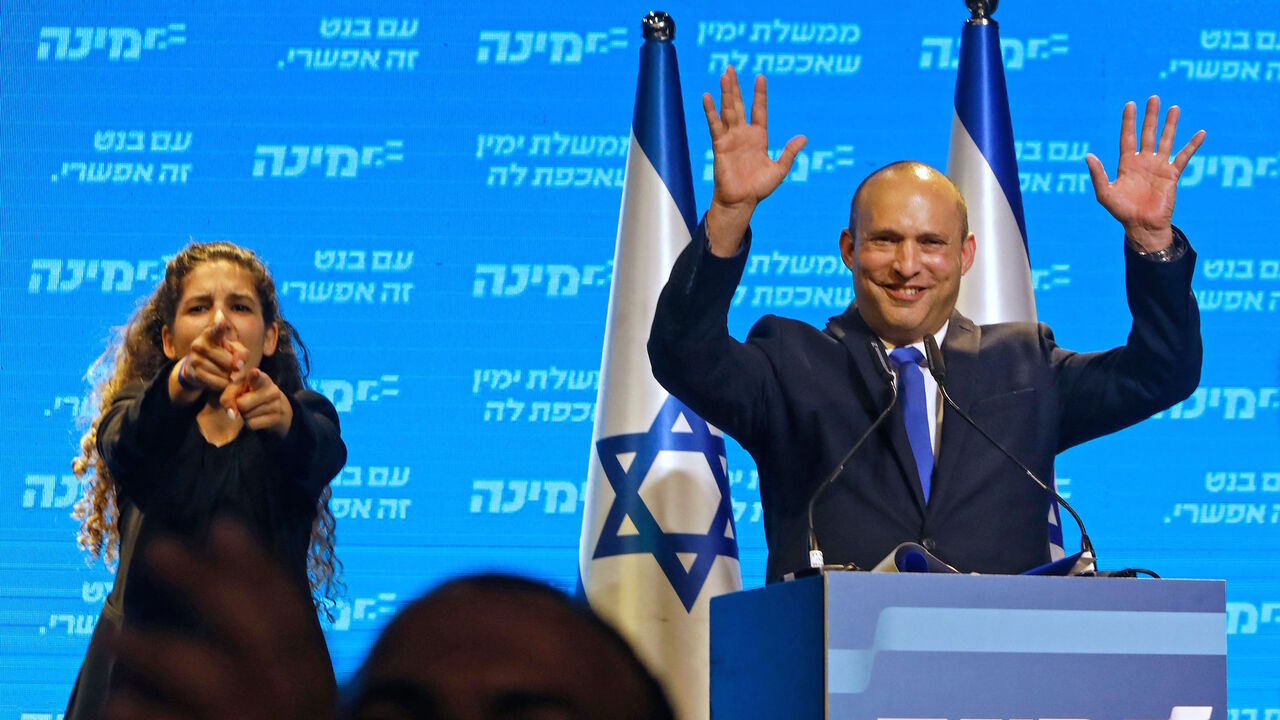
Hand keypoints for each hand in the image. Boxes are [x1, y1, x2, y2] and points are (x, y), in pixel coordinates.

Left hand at [104, 520, 335, 719]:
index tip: (222, 525)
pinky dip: (154, 718)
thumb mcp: (295, 692)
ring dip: (164, 651)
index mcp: (313, 681)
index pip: (291, 614)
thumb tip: (226, 564)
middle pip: (258, 635)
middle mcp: (294, 702)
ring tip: (115, 635)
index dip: (260, 568)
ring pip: (218, 683)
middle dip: (212, 587)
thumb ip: (271, 647)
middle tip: (160, 550)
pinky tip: (118, 703)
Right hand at [172, 309, 248, 400]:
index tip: (222, 322)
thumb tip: (237, 365)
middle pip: (229, 360)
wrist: (197, 370)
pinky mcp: (195, 374)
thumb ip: (242, 353)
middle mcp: (199, 344)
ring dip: (228, 375)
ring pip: (225, 373)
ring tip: (221, 370)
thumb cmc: (220, 354)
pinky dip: (223, 383)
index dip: (219, 326)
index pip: (214, 330)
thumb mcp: (233, 349)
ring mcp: (195, 359)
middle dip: (234, 365)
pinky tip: (219, 378)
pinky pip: (219, 382)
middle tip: (228, 363)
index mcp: (209, 334)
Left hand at [234, 368, 293, 436]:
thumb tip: (232, 414)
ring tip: (253, 408)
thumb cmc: (250, 394)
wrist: (275, 407)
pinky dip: (250, 423)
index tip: (254, 372)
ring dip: (245, 414)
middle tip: (246, 401)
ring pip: (246, 415)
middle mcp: (272, 389)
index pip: (257, 377)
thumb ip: (228, 397)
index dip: (255, 375)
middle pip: (241, 404)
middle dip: (238, 406)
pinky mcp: (276, 418)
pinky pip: (252, 424)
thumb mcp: (238, 389)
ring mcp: (276, 404)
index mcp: (261, 377)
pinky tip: (258, 416)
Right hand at [702, 66, 805, 255]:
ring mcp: (731, 138)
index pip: (759, 110)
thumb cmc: (759, 188)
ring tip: (725, 75)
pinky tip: (707, 97)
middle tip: (730, 67)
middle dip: (735, 86)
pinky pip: (715, 125)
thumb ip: (789, 152)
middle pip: (738, 104)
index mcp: (759, 137)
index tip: (760, 76)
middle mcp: (743, 134)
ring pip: (728, 110)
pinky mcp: (720, 145)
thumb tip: (803, 137)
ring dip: (726, 92)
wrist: (742, 201)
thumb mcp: (779, 169)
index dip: (759, 94)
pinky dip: (710, 111)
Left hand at [1084, 96, 1204, 251]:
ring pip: (1166, 140)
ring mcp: (1158, 167)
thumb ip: (1098, 174)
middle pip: (1148, 133)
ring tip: (1174, 108)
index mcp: (1126, 164)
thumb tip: (1087, 155)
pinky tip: (1200, 133)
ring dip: (1170, 124)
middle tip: (1154, 98)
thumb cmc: (1122, 212)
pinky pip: (1184, 156)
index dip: (1129, 121)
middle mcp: (1143, 162)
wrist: (1142, 226)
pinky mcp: (1172, 175)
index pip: (1128, 137)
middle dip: (1150, 116)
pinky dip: (1192, 145)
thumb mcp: (1105, 193)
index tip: (1130, 104)